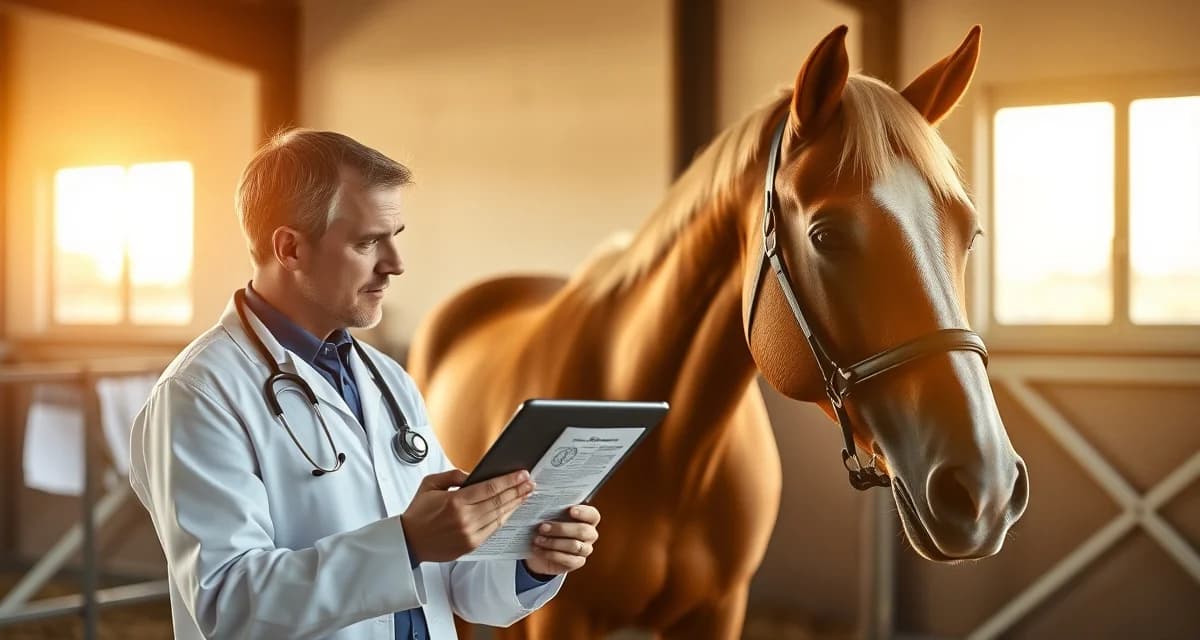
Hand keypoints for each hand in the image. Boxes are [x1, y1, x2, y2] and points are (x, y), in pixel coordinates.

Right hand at [400, 469, 533, 562]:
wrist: (409, 542)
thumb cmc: (418, 513)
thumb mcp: (431, 484)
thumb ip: (454, 476)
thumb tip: (475, 475)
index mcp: (455, 502)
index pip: (490, 488)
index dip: (509, 481)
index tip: (522, 474)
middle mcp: (465, 519)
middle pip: (499, 502)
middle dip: (518, 491)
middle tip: (530, 483)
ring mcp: (469, 534)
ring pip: (499, 516)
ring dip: (515, 504)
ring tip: (526, 494)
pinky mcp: (471, 545)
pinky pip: (493, 529)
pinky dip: (504, 518)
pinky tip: (511, 510)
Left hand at [523, 505, 599, 575]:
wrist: (537, 549)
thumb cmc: (546, 527)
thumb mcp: (546, 514)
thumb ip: (548, 505)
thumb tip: (539, 497)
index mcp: (586, 519)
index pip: (593, 515)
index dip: (584, 512)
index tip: (570, 510)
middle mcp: (589, 534)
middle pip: (583, 531)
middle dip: (561, 528)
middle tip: (543, 527)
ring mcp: (585, 549)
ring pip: (575, 546)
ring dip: (554, 543)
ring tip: (538, 540)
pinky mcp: (577, 562)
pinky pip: (569, 560)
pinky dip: (552, 555)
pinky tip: (539, 550)